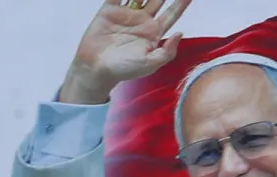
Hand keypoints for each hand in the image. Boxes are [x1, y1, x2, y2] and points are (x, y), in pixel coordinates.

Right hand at [58, 0, 193, 104]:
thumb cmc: (123, 70)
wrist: (95, 69)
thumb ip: (167, 52)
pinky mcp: (109, 10)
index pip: (172, 13)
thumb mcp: (149, 64)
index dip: (181, 3)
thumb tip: (180, 33)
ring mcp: (126, 14)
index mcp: (154, 32)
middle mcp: (142, 20)